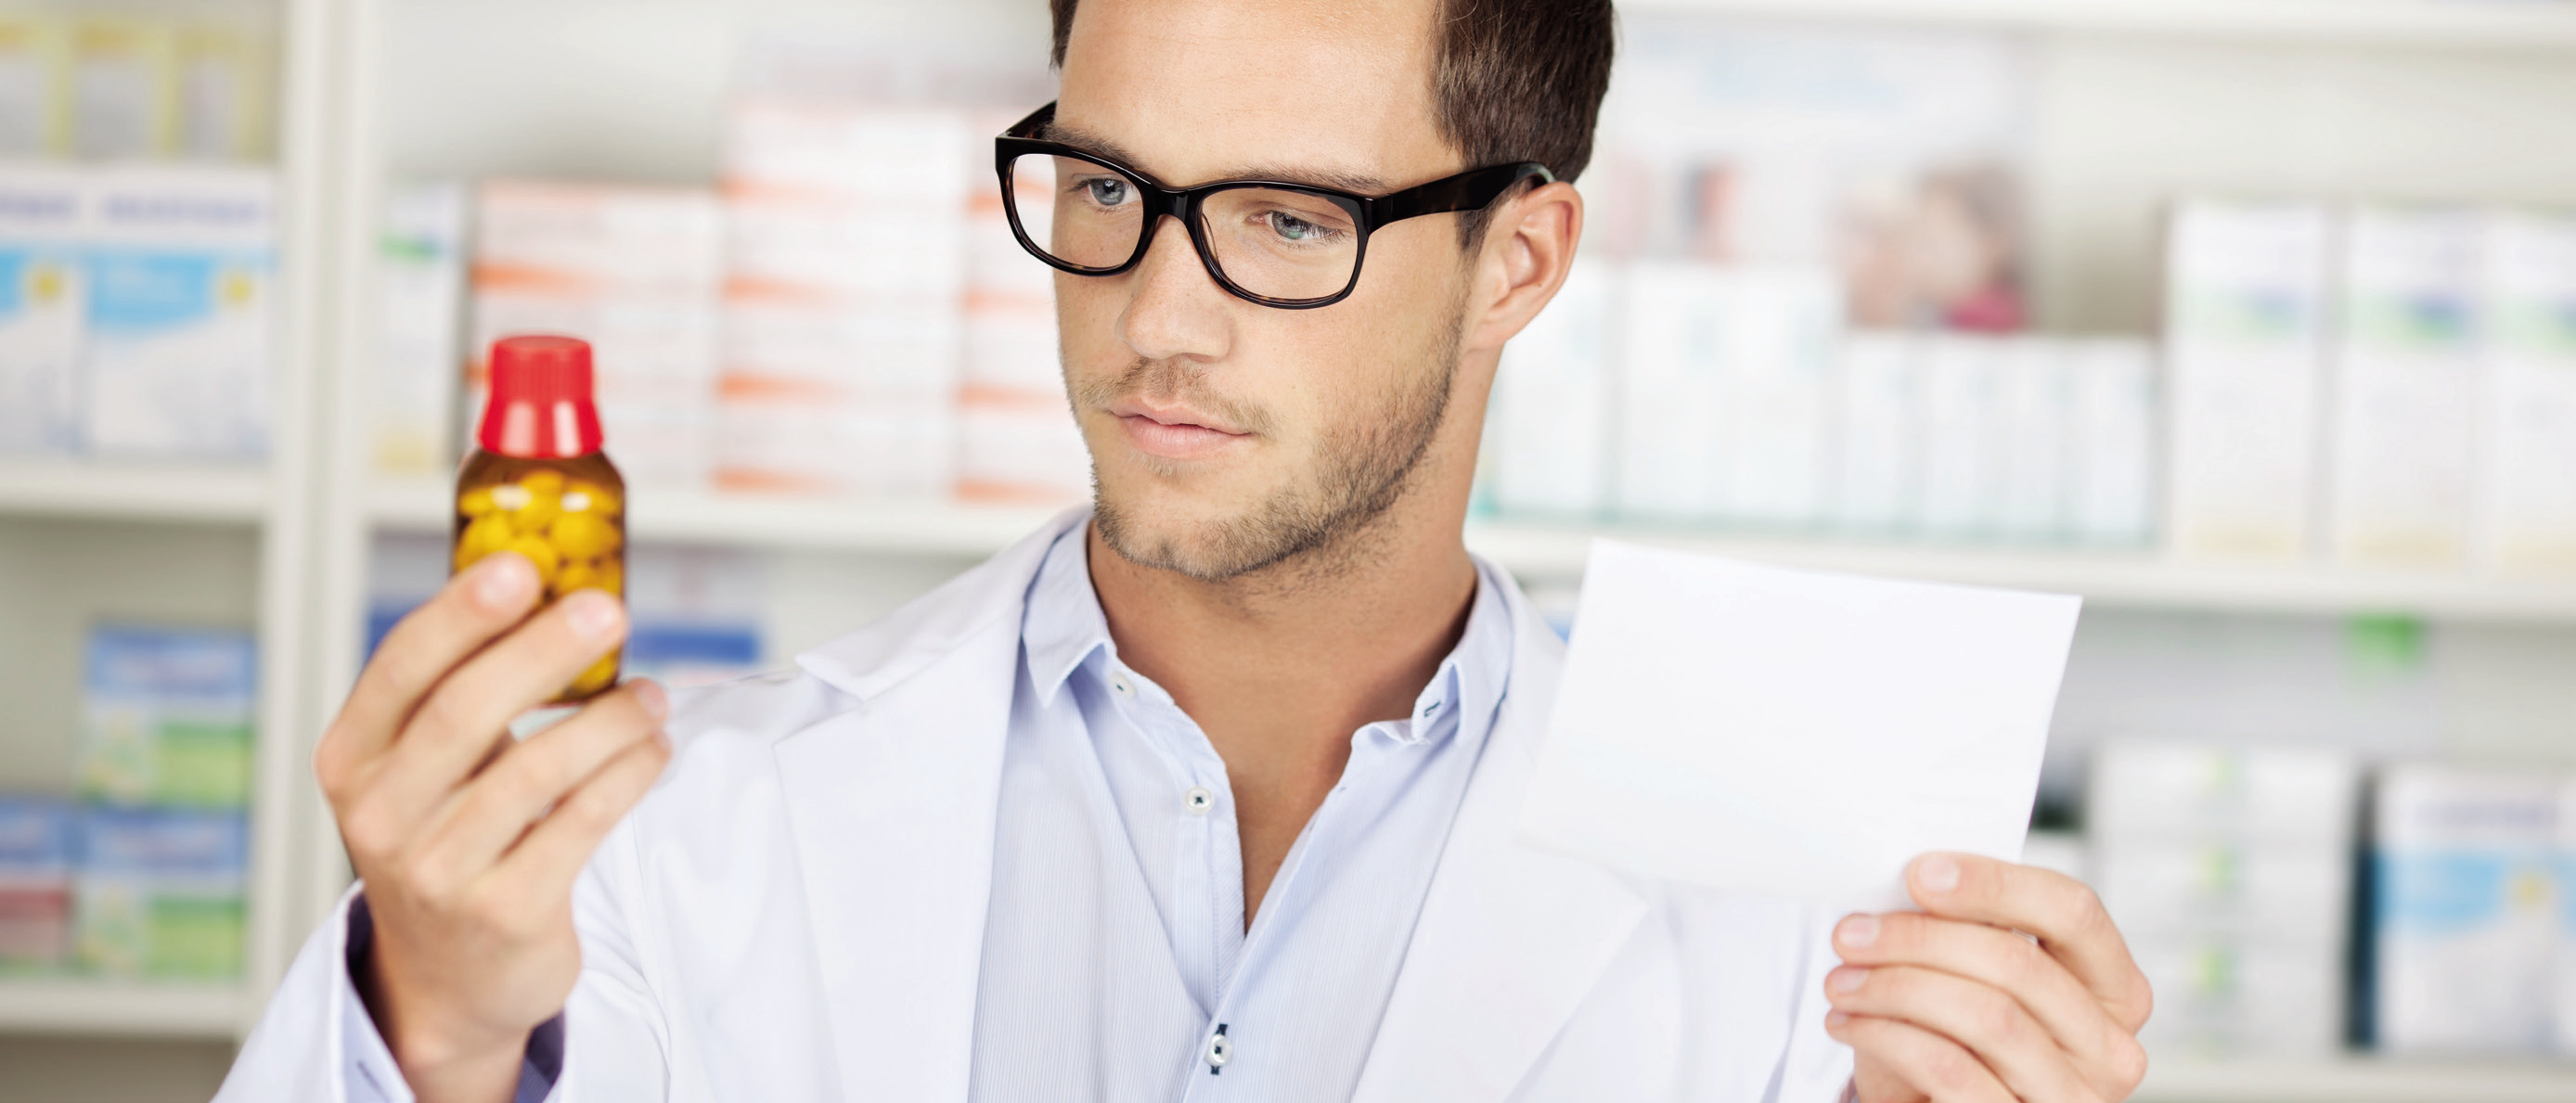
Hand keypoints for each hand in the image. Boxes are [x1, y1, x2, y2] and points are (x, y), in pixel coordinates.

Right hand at [313, 552, 670, 1102]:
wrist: (449, 983)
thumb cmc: (450, 842)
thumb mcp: (428, 772)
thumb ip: (466, 692)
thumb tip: (554, 591)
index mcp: (352, 761)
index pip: (402, 668)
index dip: (462, 613)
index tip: (521, 565)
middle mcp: (381, 816)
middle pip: (465, 710)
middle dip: (544, 650)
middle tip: (608, 609)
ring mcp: (439, 870)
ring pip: (536, 769)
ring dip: (608, 718)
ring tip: (651, 695)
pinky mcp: (505, 912)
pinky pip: (581, 822)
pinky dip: (627, 773)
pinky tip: (651, 747)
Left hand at [1823, 853, 2152, 1102]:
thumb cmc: (1963, 1038)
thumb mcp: (1976, 978)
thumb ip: (1972, 930)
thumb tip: (1913, 880)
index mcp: (2115, 988)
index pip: (2074, 913)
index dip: (1995, 885)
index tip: (1918, 873)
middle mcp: (2109, 1048)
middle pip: (2019, 965)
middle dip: (1921, 939)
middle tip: (1851, 933)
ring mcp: (2071, 1096)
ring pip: (1987, 1017)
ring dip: (1896, 987)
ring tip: (1841, 980)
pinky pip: (1950, 1068)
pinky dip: (1888, 1036)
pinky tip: (1849, 1021)